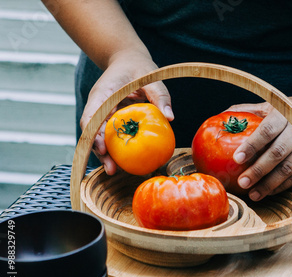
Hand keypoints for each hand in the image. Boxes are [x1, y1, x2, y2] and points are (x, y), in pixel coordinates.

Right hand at [80, 50, 172, 174]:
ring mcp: (101, 113)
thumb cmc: (139, 68)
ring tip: (115, 172)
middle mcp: (97, 106)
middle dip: (99, 152)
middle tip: (112, 170)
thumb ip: (160, 95)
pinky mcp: (108, 119)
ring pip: (98, 137)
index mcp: (102, 94)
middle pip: (92, 132)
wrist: (128, 60)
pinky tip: (122, 162)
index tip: (104, 150)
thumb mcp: (152, 78)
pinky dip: (113, 148)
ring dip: (105, 155)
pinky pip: (108, 135)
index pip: (92, 117)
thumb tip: (170, 117)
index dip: (94, 135)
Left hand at [229, 92, 291, 200]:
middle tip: (242, 182)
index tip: (237, 158)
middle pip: (279, 152)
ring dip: (270, 183)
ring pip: (290, 168)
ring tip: (254, 193)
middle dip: (259, 169)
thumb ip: (252, 110)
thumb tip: (224, 115)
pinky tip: (270, 191)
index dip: (252, 144)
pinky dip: (284, 185)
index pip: (268, 129)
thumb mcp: (277, 104)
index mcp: (288, 113)